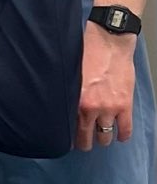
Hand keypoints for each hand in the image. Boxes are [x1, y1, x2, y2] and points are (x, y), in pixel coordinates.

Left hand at [75, 23, 135, 149]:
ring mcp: (109, 108)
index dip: (66, 135)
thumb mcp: (68, 71)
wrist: (109, 41)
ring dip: (102, 138)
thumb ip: (66, 88)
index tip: (63, 139)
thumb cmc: (87, 50)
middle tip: (82, 143)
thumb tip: (57, 100)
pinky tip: (119, 137)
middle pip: (86, 136)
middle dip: (84, 142)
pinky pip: (125, 129)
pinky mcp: (124, 105)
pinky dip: (122, 136)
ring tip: (99, 138)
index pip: (67, 125)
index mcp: (74, 97)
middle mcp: (91, 106)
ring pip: (105, 135)